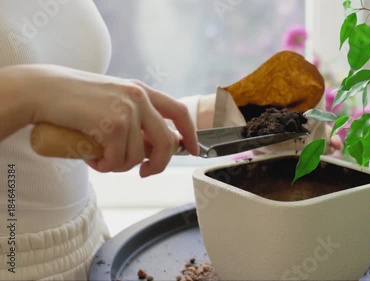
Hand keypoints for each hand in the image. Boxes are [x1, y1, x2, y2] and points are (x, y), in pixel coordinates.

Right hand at [14, 64, 197, 176]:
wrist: (42, 91)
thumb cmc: (74, 100)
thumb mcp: (112, 102)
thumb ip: (135, 119)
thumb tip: (155, 149)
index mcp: (142, 91)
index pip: (179, 112)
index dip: (190, 134)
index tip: (193, 150)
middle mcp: (139, 98)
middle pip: (167, 142)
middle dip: (158, 165)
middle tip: (144, 173)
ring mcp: (127, 111)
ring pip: (138, 157)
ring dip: (119, 166)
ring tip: (99, 156)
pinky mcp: (112, 125)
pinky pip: (118, 161)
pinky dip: (104, 167)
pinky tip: (91, 157)